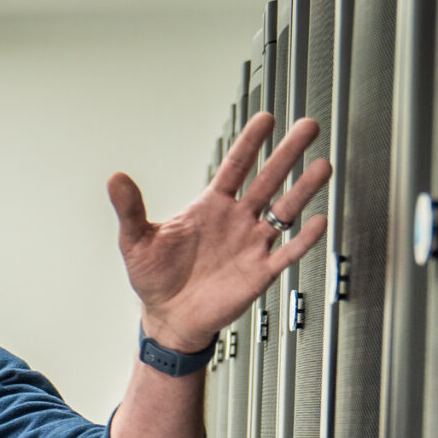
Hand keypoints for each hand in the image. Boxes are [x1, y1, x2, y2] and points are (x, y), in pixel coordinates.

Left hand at [107, 110, 332, 352]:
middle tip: (308, 126)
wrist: (168, 318)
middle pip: (268, 179)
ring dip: (303, 189)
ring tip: (322, 166)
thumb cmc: (154, 279)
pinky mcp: (259, 272)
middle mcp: (236, 220)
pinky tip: (318, 221)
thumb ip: (129, 209)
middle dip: (287, 154)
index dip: (249, 143)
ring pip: (285, 211)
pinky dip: (303, 239)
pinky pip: (287, 253)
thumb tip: (115, 179)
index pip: (234, 167)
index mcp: (210, 207)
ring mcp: (251, 244)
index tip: (265, 119)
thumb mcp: (135, 241)